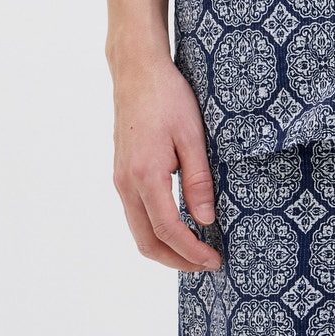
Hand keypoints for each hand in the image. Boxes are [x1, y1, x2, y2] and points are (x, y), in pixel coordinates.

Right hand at [110, 52, 221, 271]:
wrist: (137, 71)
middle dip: (177, 261)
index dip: (191, 252)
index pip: (167, 230)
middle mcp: (126, 183)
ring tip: (197, 250)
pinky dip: (156, 231)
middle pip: (147, 242)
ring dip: (166, 248)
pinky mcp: (121, 174)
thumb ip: (198, 180)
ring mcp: (120, 180)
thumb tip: (206, 220)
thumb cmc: (168, 97)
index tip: (214, 261)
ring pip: (139, 231)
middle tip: (207, 264)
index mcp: (145, 175)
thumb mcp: (192, 135)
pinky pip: (136, 215)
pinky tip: (179, 226)